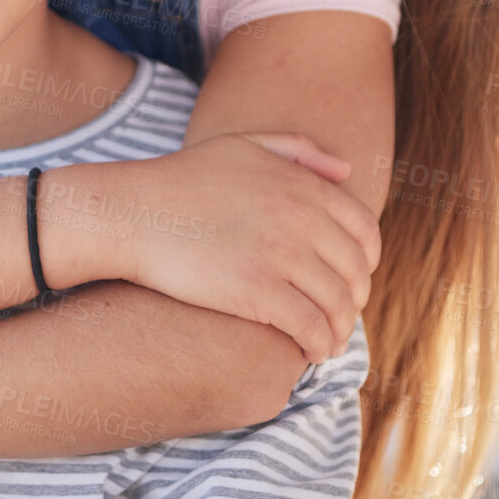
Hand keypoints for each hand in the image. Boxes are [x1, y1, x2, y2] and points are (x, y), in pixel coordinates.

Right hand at [45, 134, 378, 364]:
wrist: (132, 212)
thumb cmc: (182, 180)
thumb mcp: (242, 146)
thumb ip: (297, 150)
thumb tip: (345, 172)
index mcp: (302, 185)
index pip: (365, 230)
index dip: (366, 261)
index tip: (351, 279)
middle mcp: (299, 217)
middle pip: (355, 272)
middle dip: (354, 300)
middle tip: (338, 316)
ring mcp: (280, 254)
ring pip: (338, 305)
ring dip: (340, 330)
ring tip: (326, 342)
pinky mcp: (257, 291)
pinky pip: (311, 327)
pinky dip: (318, 345)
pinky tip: (307, 352)